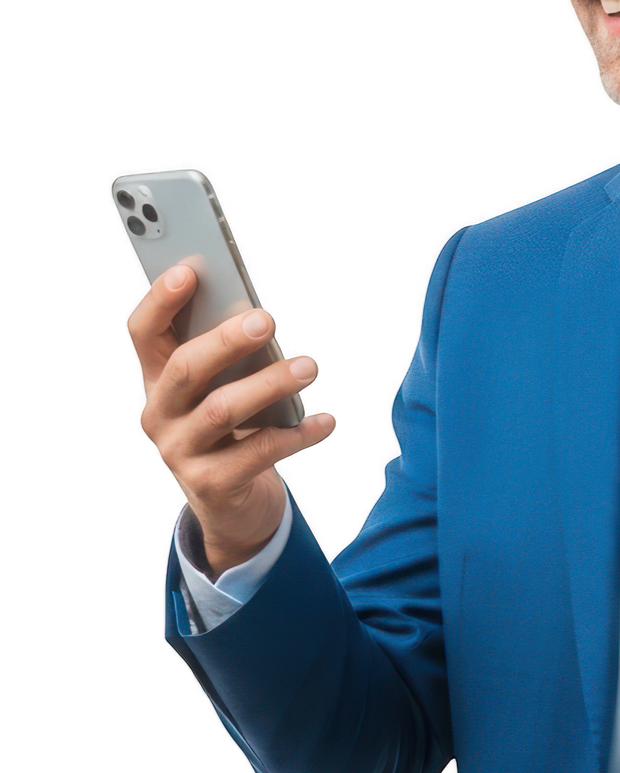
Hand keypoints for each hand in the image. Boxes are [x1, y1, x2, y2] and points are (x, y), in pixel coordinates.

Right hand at [129, 265, 336, 576]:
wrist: (229, 501)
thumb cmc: (229, 426)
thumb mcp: (218, 388)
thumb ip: (226, 355)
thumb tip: (256, 317)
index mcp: (156, 378)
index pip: (143, 332)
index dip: (161, 300)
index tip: (191, 271)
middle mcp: (160, 413)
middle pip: (185, 368)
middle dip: (225, 341)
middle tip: (266, 320)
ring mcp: (180, 452)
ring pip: (221, 410)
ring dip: (268, 384)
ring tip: (308, 366)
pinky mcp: (211, 484)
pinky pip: (258, 454)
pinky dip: (296, 434)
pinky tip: (323, 420)